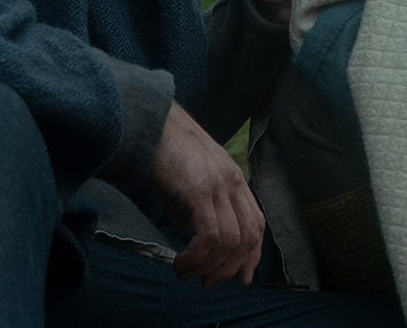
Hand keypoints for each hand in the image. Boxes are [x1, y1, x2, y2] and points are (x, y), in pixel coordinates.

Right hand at [149, 102, 264, 285]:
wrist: (150, 125)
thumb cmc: (166, 154)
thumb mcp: (192, 182)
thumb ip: (201, 207)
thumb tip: (198, 241)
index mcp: (235, 180)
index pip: (256, 224)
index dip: (251, 255)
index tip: (240, 277)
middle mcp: (233, 183)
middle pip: (247, 237)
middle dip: (230, 267)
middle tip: (207, 282)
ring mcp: (219, 186)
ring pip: (230, 241)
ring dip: (209, 267)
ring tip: (187, 273)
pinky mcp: (200, 190)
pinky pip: (209, 236)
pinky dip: (198, 257)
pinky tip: (182, 262)